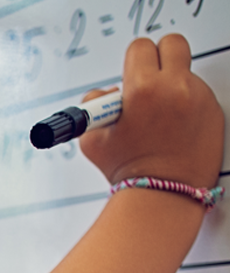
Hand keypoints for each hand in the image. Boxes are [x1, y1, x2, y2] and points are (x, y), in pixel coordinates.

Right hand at [80, 34, 223, 187]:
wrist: (162, 193)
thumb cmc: (129, 170)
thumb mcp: (94, 138)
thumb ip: (96, 106)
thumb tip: (106, 93)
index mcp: (143, 89)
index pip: (141, 47)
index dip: (133, 60)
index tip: (131, 73)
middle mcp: (176, 88)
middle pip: (173, 44)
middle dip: (159, 56)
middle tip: (151, 76)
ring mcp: (199, 98)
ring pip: (186, 73)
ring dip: (172, 86)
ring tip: (158, 117)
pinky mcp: (214, 111)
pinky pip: (198, 95)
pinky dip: (186, 105)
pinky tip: (173, 127)